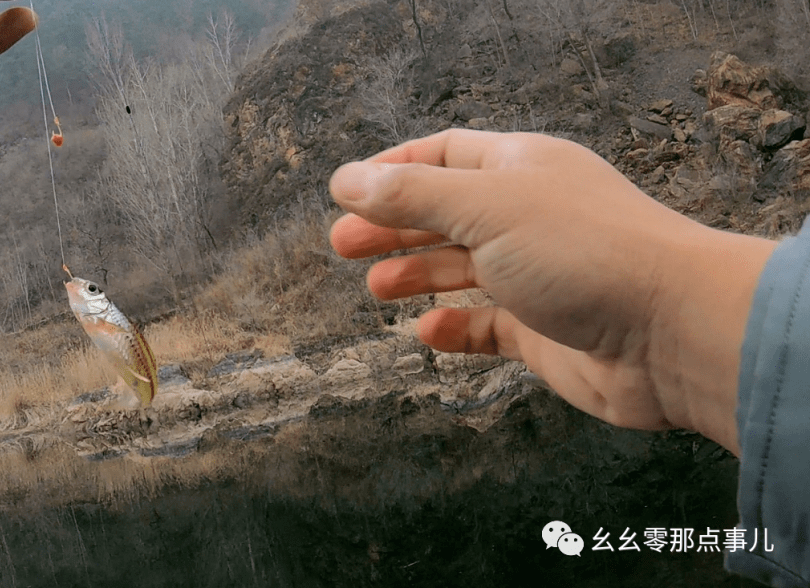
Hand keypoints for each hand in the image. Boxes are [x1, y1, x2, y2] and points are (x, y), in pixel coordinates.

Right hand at [329, 129, 775, 453]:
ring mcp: (538, 276)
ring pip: (463, 270)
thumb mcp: (485, 208)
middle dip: (393, 226)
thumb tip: (347, 180)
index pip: (445, 157)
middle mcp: (529, 217)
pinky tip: (428, 333)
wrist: (670, 332)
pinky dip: (456, 329)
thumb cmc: (584, 252)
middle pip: (446, 214)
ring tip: (376, 287)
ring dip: (417, 274)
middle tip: (343, 244)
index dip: (394, 170)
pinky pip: (489, 327)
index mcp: (520, 169)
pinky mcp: (545, 331)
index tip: (346, 191)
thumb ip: (413, 195)